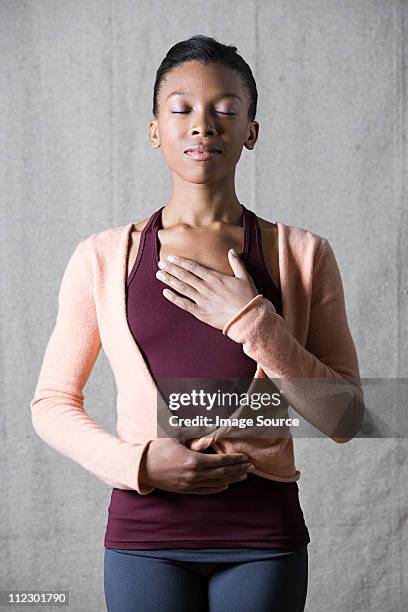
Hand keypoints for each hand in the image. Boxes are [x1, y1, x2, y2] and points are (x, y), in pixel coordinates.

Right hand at [139, 438, 255, 494]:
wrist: (141, 466)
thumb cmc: (158, 447)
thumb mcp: (176, 437)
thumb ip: (195, 437)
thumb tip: (211, 436)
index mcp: (193, 460)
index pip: (220, 461)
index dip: (235, 459)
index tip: (246, 457)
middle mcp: (194, 475)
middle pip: (222, 473)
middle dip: (238, 469)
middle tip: (251, 466)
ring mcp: (189, 484)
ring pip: (216, 483)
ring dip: (232, 479)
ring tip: (243, 475)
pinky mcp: (185, 490)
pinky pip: (206, 491)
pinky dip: (218, 488)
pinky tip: (226, 484)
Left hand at [155, 249, 258, 330]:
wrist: (247, 318)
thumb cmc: (247, 297)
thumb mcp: (244, 277)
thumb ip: (237, 263)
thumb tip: (232, 251)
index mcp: (215, 278)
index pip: (194, 267)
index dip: (181, 262)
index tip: (171, 258)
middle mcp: (206, 287)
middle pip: (185, 276)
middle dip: (171, 269)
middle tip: (160, 264)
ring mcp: (202, 300)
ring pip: (182, 288)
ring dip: (169, 280)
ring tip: (159, 274)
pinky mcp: (200, 312)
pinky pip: (184, 304)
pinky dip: (174, 298)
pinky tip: (165, 292)